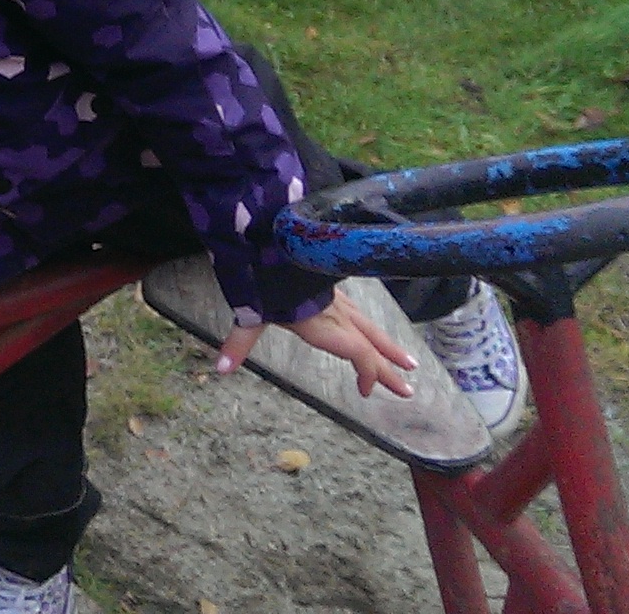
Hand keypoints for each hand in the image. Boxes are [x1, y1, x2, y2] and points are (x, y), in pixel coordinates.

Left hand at [215, 288, 417, 399]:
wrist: (271, 237)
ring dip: (389, 347)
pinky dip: (371, 328)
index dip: (368, 373)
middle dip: (389, 368)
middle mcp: (336, 313)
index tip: (365, 392)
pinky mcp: (333, 289)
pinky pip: (359, 313)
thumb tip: (219, 369)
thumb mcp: (250, 311)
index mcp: (322, 323)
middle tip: (409, 391)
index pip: (357, 352)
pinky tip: (372, 330)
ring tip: (409, 363)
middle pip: (371, 344)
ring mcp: (338, 300)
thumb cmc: (263, 275)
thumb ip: (239, 342)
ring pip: (370, 327)